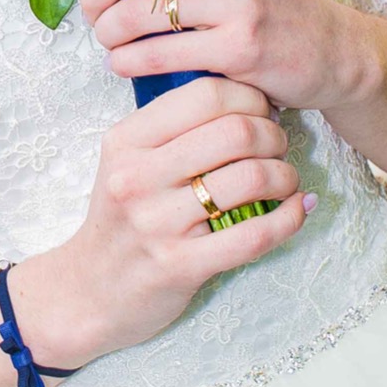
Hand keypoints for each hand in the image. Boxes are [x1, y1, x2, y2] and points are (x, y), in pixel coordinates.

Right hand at [16, 77, 311, 369]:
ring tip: (285, 181)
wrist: (89, 292)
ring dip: (285, 176)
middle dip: (273, 136)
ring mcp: (158, 223)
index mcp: (126, 141)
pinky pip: (255, 235)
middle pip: (236, 131)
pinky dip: (289, 218)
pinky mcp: (180, 265)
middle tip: (278, 148)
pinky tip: (297, 210)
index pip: (205, 95)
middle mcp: (137, 176)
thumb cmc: (121, 221)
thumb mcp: (126, 162)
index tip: (260, 113)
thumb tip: (246, 100)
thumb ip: (172, 130)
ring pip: (251, 179)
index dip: (249, 97)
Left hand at [63, 0, 370, 113]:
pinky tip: (124, 64)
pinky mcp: (240, 47)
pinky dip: (128, 62)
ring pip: (138, 14)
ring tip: (108, 41)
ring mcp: (237, 1)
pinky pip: (159, 54)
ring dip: (108, 33)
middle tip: (89, 11)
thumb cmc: (267, 4)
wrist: (333, 51)